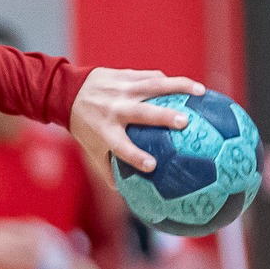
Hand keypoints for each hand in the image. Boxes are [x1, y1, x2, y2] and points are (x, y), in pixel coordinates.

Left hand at [66, 68, 203, 174]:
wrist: (68, 91)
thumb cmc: (84, 125)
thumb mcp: (91, 148)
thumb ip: (108, 169)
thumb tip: (126, 193)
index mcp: (106, 130)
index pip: (121, 146)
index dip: (135, 156)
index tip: (152, 166)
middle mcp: (115, 109)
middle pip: (142, 113)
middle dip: (164, 117)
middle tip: (186, 122)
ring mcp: (122, 89)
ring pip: (153, 86)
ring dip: (179, 87)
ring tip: (201, 93)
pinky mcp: (126, 75)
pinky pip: (151, 77)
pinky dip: (170, 81)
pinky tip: (188, 87)